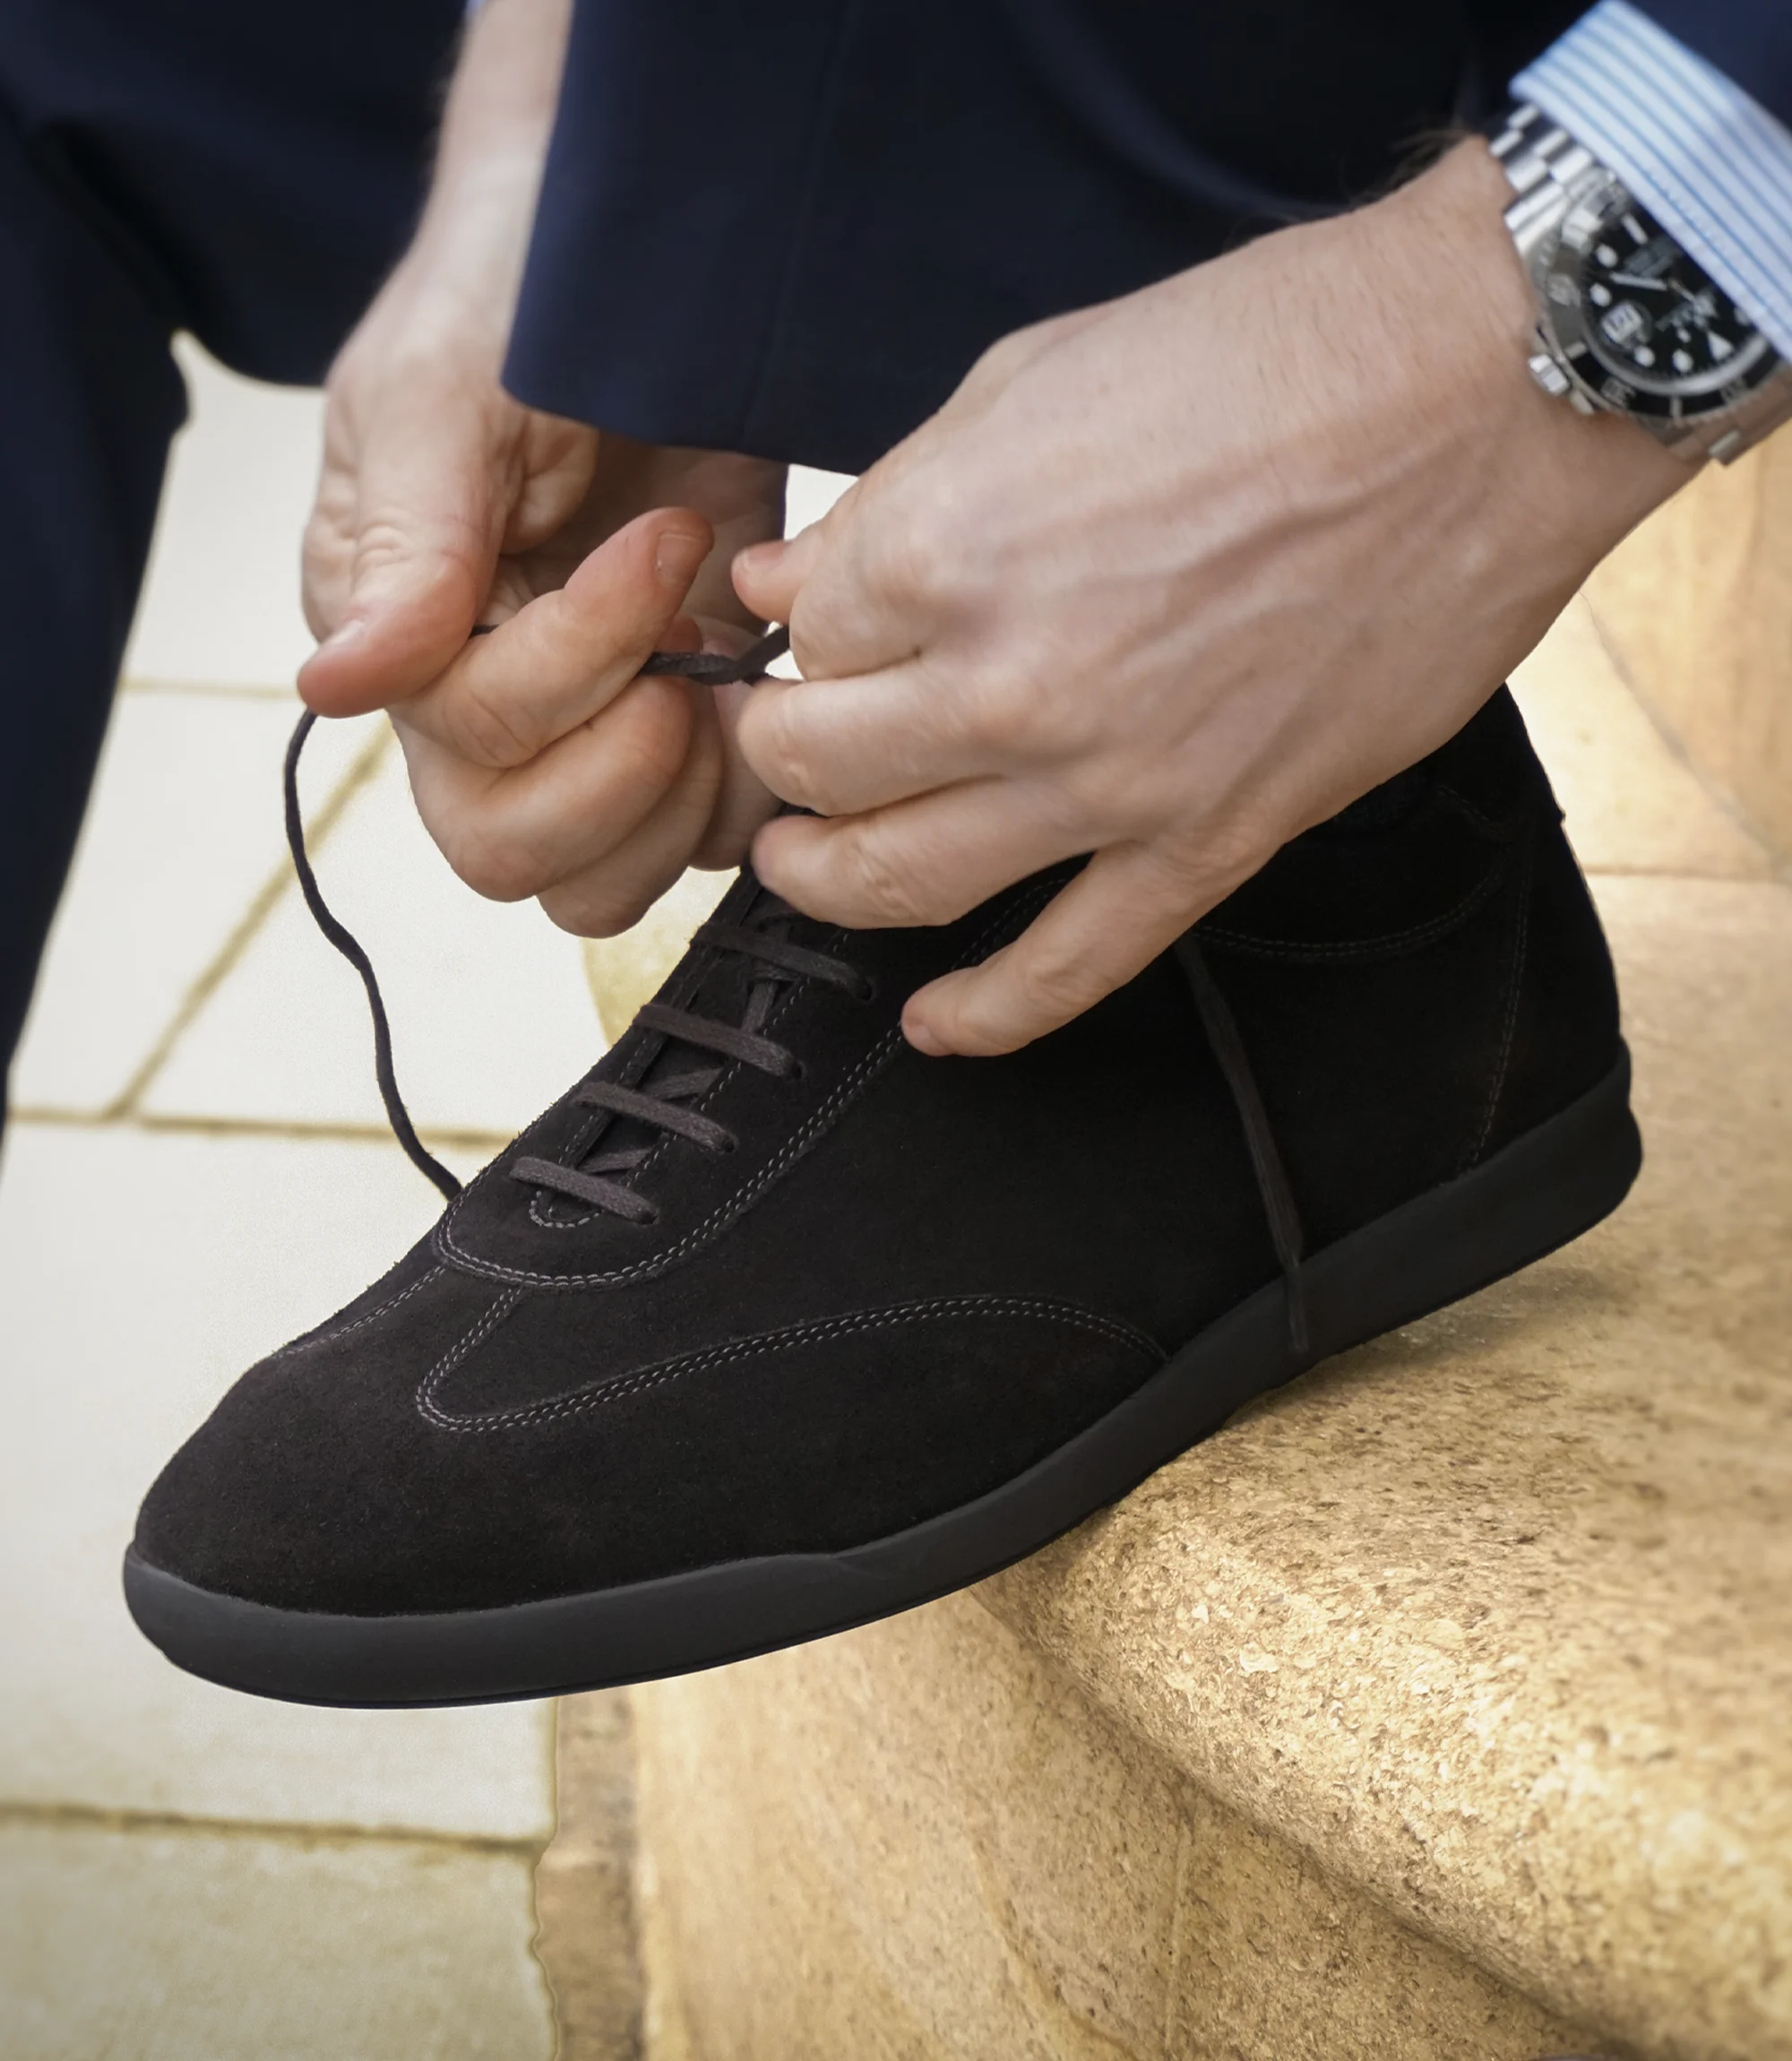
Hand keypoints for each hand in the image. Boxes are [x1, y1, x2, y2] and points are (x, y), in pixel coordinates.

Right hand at [298, 0, 784, 932]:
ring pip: (602, 878)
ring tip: (723, 671)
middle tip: (690, 656)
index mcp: (395, 636)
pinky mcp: (680, 728)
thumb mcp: (444, 393)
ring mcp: (582, 730)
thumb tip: (334, 688)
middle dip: (619, 772)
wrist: (650, 266)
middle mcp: (474, 709)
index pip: (471, 735)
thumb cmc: (520, 304)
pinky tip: (760, 686)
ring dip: (682, 800)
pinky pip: (704, 839)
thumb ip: (404, 546)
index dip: (579, 659)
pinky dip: (745, 791)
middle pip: (512, 852)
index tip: (661, 540)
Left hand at [732, 141, 1688, 1055]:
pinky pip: (1071, 967)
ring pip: (903, 882)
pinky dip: (988, 1014)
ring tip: (803, 863)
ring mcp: (1110, 782)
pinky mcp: (1211, 841)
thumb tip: (781, 579)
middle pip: (819, 768)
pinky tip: (933, 1025)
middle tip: (792, 737)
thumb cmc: (1263, 353)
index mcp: (944, 546)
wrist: (1479, 399)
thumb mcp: (1034, 376)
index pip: (808, 634)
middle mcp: (1006, 683)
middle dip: (783, 751)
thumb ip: (892, 496)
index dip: (808, 626)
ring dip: (824, 880)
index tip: (831, 620)